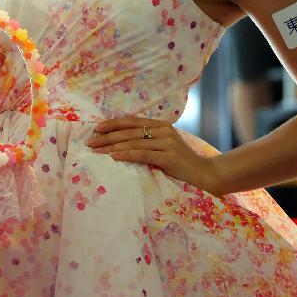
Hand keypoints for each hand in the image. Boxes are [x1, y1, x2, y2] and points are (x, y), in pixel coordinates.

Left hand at [88, 116, 223, 194]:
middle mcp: (164, 130)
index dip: (113, 124)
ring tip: (96, 151)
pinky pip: (142, 154)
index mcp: (162, 125)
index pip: (133, 121)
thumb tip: (122, 143)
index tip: (97, 128)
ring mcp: (167, 142)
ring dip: (112, 146)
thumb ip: (149, 142)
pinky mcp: (169, 156)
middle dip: (108, 136)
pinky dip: (126, 154)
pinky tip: (113, 156)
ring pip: (133, 142)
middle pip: (130, 131)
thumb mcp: (165, 148)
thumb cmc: (183, 165)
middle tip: (90, 141)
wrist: (206, 175)